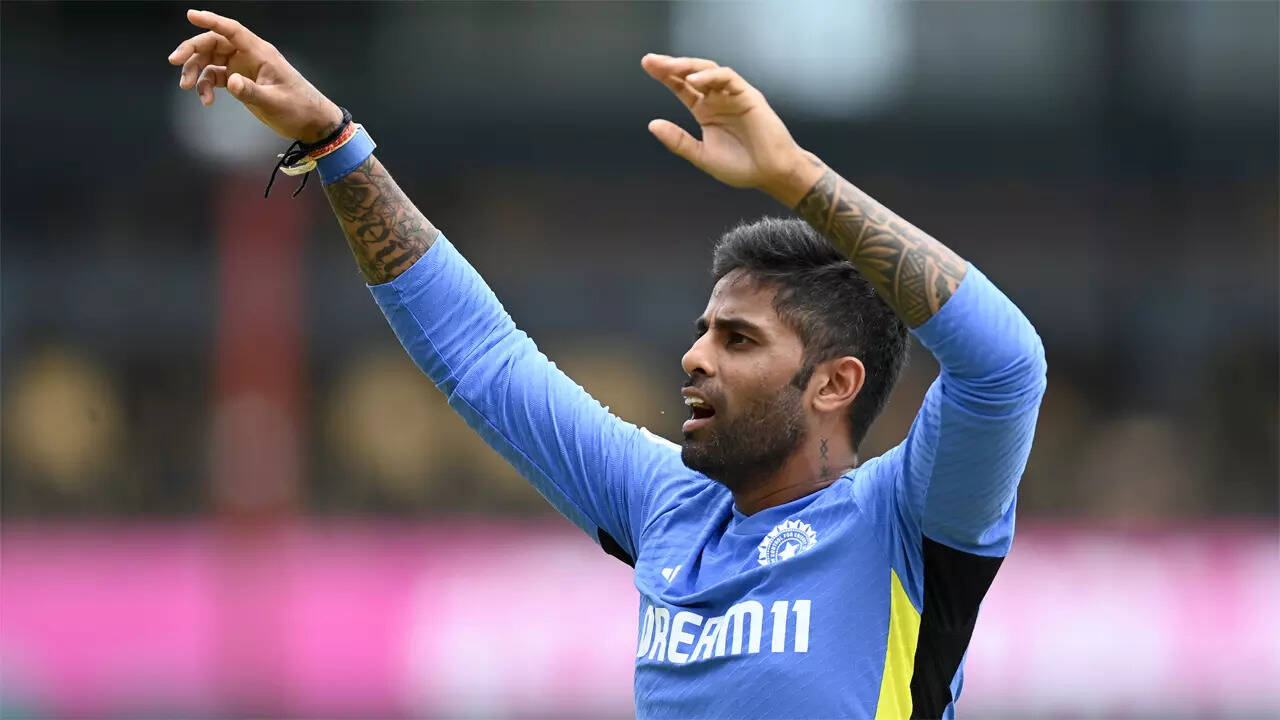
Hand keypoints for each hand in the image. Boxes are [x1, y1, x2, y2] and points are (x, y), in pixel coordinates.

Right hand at [168, 9, 342, 142]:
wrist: (312, 122)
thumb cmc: (299, 108)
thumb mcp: (275, 102)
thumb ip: (251, 92)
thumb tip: (230, 82)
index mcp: (260, 53)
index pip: (233, 30)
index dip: (212, 21)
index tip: (191, 15)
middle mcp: (250, 56)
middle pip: (214, 43)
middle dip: (192, 50)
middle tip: (174, 62)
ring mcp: (244, 68)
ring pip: (211, 60)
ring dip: (196, 70)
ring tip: (186, 87)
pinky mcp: (241, 81)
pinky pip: (216, 77)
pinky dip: (207, 86)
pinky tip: (206, 101)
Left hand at [642, 55, 821, 206]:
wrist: (771, 174)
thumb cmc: (742, 166)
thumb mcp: (702, 156)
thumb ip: (678, 141)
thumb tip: (652, 125)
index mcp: (706, 111)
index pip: (682, 88)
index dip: (665, 76)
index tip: (647, 65)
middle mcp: (718, 99)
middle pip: (691, 75)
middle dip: (671, 66)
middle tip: (650, 61)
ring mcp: (733, 95)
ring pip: (708, 71)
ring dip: (688, 67)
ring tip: (668, 67)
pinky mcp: (748, 95)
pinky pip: (728, 78)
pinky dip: (711, 77)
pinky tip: (693, 82)